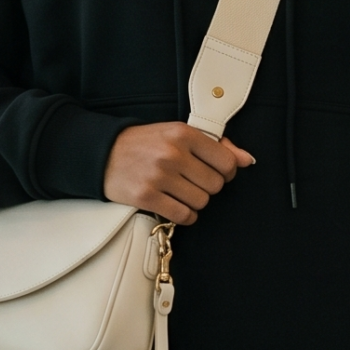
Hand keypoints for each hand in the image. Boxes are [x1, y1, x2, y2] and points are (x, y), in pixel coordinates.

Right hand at [103, 121, 254, 224]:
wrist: (102, 153)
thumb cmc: (144, 144)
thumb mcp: (177, 134)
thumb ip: (215, 146)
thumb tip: (247, 160)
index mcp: (183, 133)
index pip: (226, 161)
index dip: (225, 171)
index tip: (214, 171)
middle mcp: (172, 153)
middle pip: (215, 185)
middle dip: (207, 187)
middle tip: (192, 181)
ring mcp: (159, 176)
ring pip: (202, 202)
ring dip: (195, 202)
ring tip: (180, 192)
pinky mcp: (146, 197)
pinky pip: (183, 215)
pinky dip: (184, 215)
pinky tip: (174, 205)